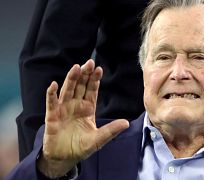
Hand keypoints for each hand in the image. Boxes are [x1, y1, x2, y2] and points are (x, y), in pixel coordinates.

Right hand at [37, 59, 128, 177]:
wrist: (64, 158)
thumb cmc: (81, 147)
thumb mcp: (98, 139)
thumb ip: (111, 130)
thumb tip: (126, 123)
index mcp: (87, 108)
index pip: (92, 90)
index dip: (95, 80)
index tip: (99, 69)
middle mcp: (75, 105)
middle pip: (80, 86)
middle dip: (85, 74)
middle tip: (89, 62)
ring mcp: (63, 109)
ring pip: (68, 90)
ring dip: (71, 79)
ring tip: (76, 68)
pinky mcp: (52, 116)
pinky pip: (51, 103)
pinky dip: (51, 94)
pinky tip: (54, 85)